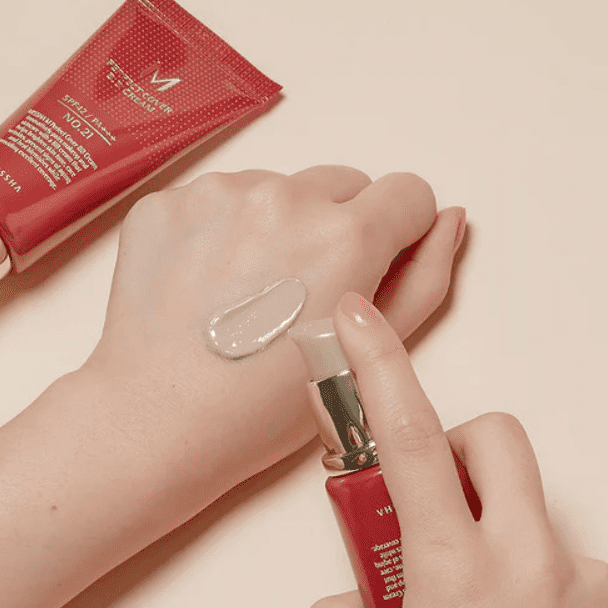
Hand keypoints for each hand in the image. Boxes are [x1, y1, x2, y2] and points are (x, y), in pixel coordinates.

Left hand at [85, 166, 463, 512]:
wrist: (158, 422)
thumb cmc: (260, 410)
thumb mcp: (365, 357)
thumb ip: (424, 280)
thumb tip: (449, 220)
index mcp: (345, 237)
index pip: (407, 192)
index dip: (397, 234)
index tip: (368, 268)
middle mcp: (283, 200)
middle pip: (341, 184)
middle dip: (334, 228)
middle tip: (299, 294)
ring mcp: (218, 195)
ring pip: (276, 189)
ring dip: (273, 227)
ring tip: (245, 296)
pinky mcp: (168, 203)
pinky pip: (217, 199)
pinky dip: (219, 231)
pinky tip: (205, 286)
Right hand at [303, 293, 607, 607]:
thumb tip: (356, 593)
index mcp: (454, 570)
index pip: (404, 437)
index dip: (377, 366)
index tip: (357, 320)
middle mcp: (530, 562)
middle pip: (494, 438)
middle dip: (453, 450)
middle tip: (426, 509)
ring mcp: (588, 585)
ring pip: (529, 510)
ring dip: (491, 536)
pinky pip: (570, 566)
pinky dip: (537, 586)